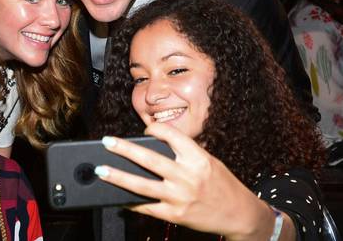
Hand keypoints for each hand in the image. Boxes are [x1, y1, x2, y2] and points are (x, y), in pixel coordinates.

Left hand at [95, 123, 279, 239]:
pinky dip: (130, 202)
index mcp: (198, 158)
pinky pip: (147, 207)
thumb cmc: (223, 185)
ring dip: (118, 177)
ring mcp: (180, 197)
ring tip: (102, 170)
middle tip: (107, 142)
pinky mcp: (175, 215)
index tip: (144, 128)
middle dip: (124, 149)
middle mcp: (188, 176)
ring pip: (142, 185)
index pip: (171, 135)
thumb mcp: (208, 162)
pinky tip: (117, 197)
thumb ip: (184, 154)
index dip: (155, 129)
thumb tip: (153, 147)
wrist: (240, 214)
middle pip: (149, 159)